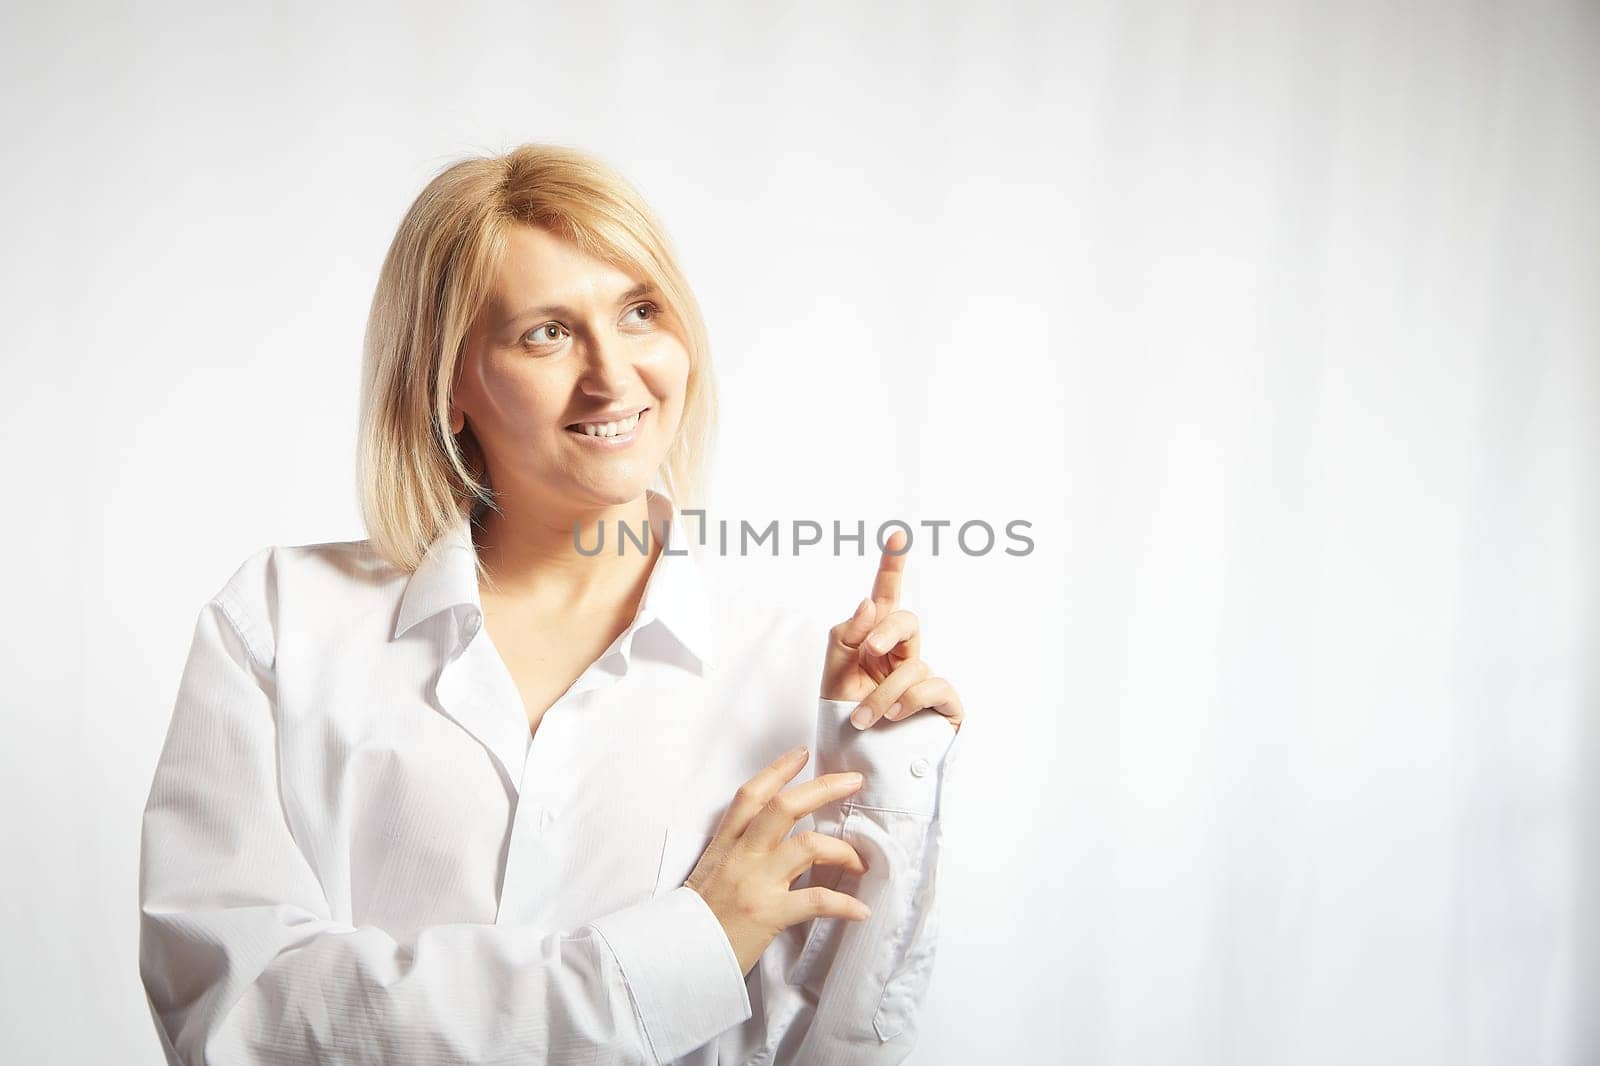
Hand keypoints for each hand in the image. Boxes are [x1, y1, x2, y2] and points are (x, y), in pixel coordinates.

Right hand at [685, 745, 871, 975]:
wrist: (677, 956)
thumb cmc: (695, 918)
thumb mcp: (709, 872)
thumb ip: (737, 851)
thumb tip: (770, 840)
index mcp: (726, 845)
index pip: (751, 795)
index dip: (778, 770)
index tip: (802, 753)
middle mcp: (742, 857)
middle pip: (785, 807)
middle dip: (824, 788)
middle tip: (853, 781)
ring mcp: (757, 883)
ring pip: (809, 846)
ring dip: (844, 850)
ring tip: (859, 862)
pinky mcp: (770, 913)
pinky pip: (818, 901)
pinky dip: (845, 904)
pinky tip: (860, 910)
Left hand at [820, 528, 964, 732]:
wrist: (860, 767)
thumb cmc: (846, 722)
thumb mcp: (833, 680)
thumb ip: (845, 638)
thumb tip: (869, 602)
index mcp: (874, 644)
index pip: (885, 599)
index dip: (893, 567)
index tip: (897, 534)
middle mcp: (902, 656)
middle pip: (905, 620)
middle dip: (886, 631)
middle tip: (867, 651)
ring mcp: (925, 680)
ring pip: (913, 664)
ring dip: (883, 692)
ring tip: (863, 718)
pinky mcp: (944, 704)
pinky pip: (933, 687)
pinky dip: (908, 701)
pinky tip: (893, 718)